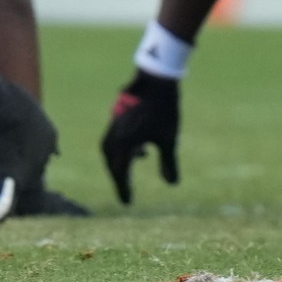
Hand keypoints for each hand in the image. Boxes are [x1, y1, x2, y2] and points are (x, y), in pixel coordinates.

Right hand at [101, 70, 179, 202]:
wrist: (156, 79)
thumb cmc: (164, 110)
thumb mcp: (169, 138)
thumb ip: (169, 162)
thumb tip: (171, 184)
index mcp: (125, 143)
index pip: (120, 172)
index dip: (123, 189)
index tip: (127, 202)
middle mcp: (115, 135)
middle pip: (111, 162)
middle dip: (118, 177)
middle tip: (126, 191)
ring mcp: (114, 124)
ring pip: (110, 149)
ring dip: (119, 161)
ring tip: (134, 164)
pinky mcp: (118, 115)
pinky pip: (114, 137)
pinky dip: (121, 148)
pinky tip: (141, 147)